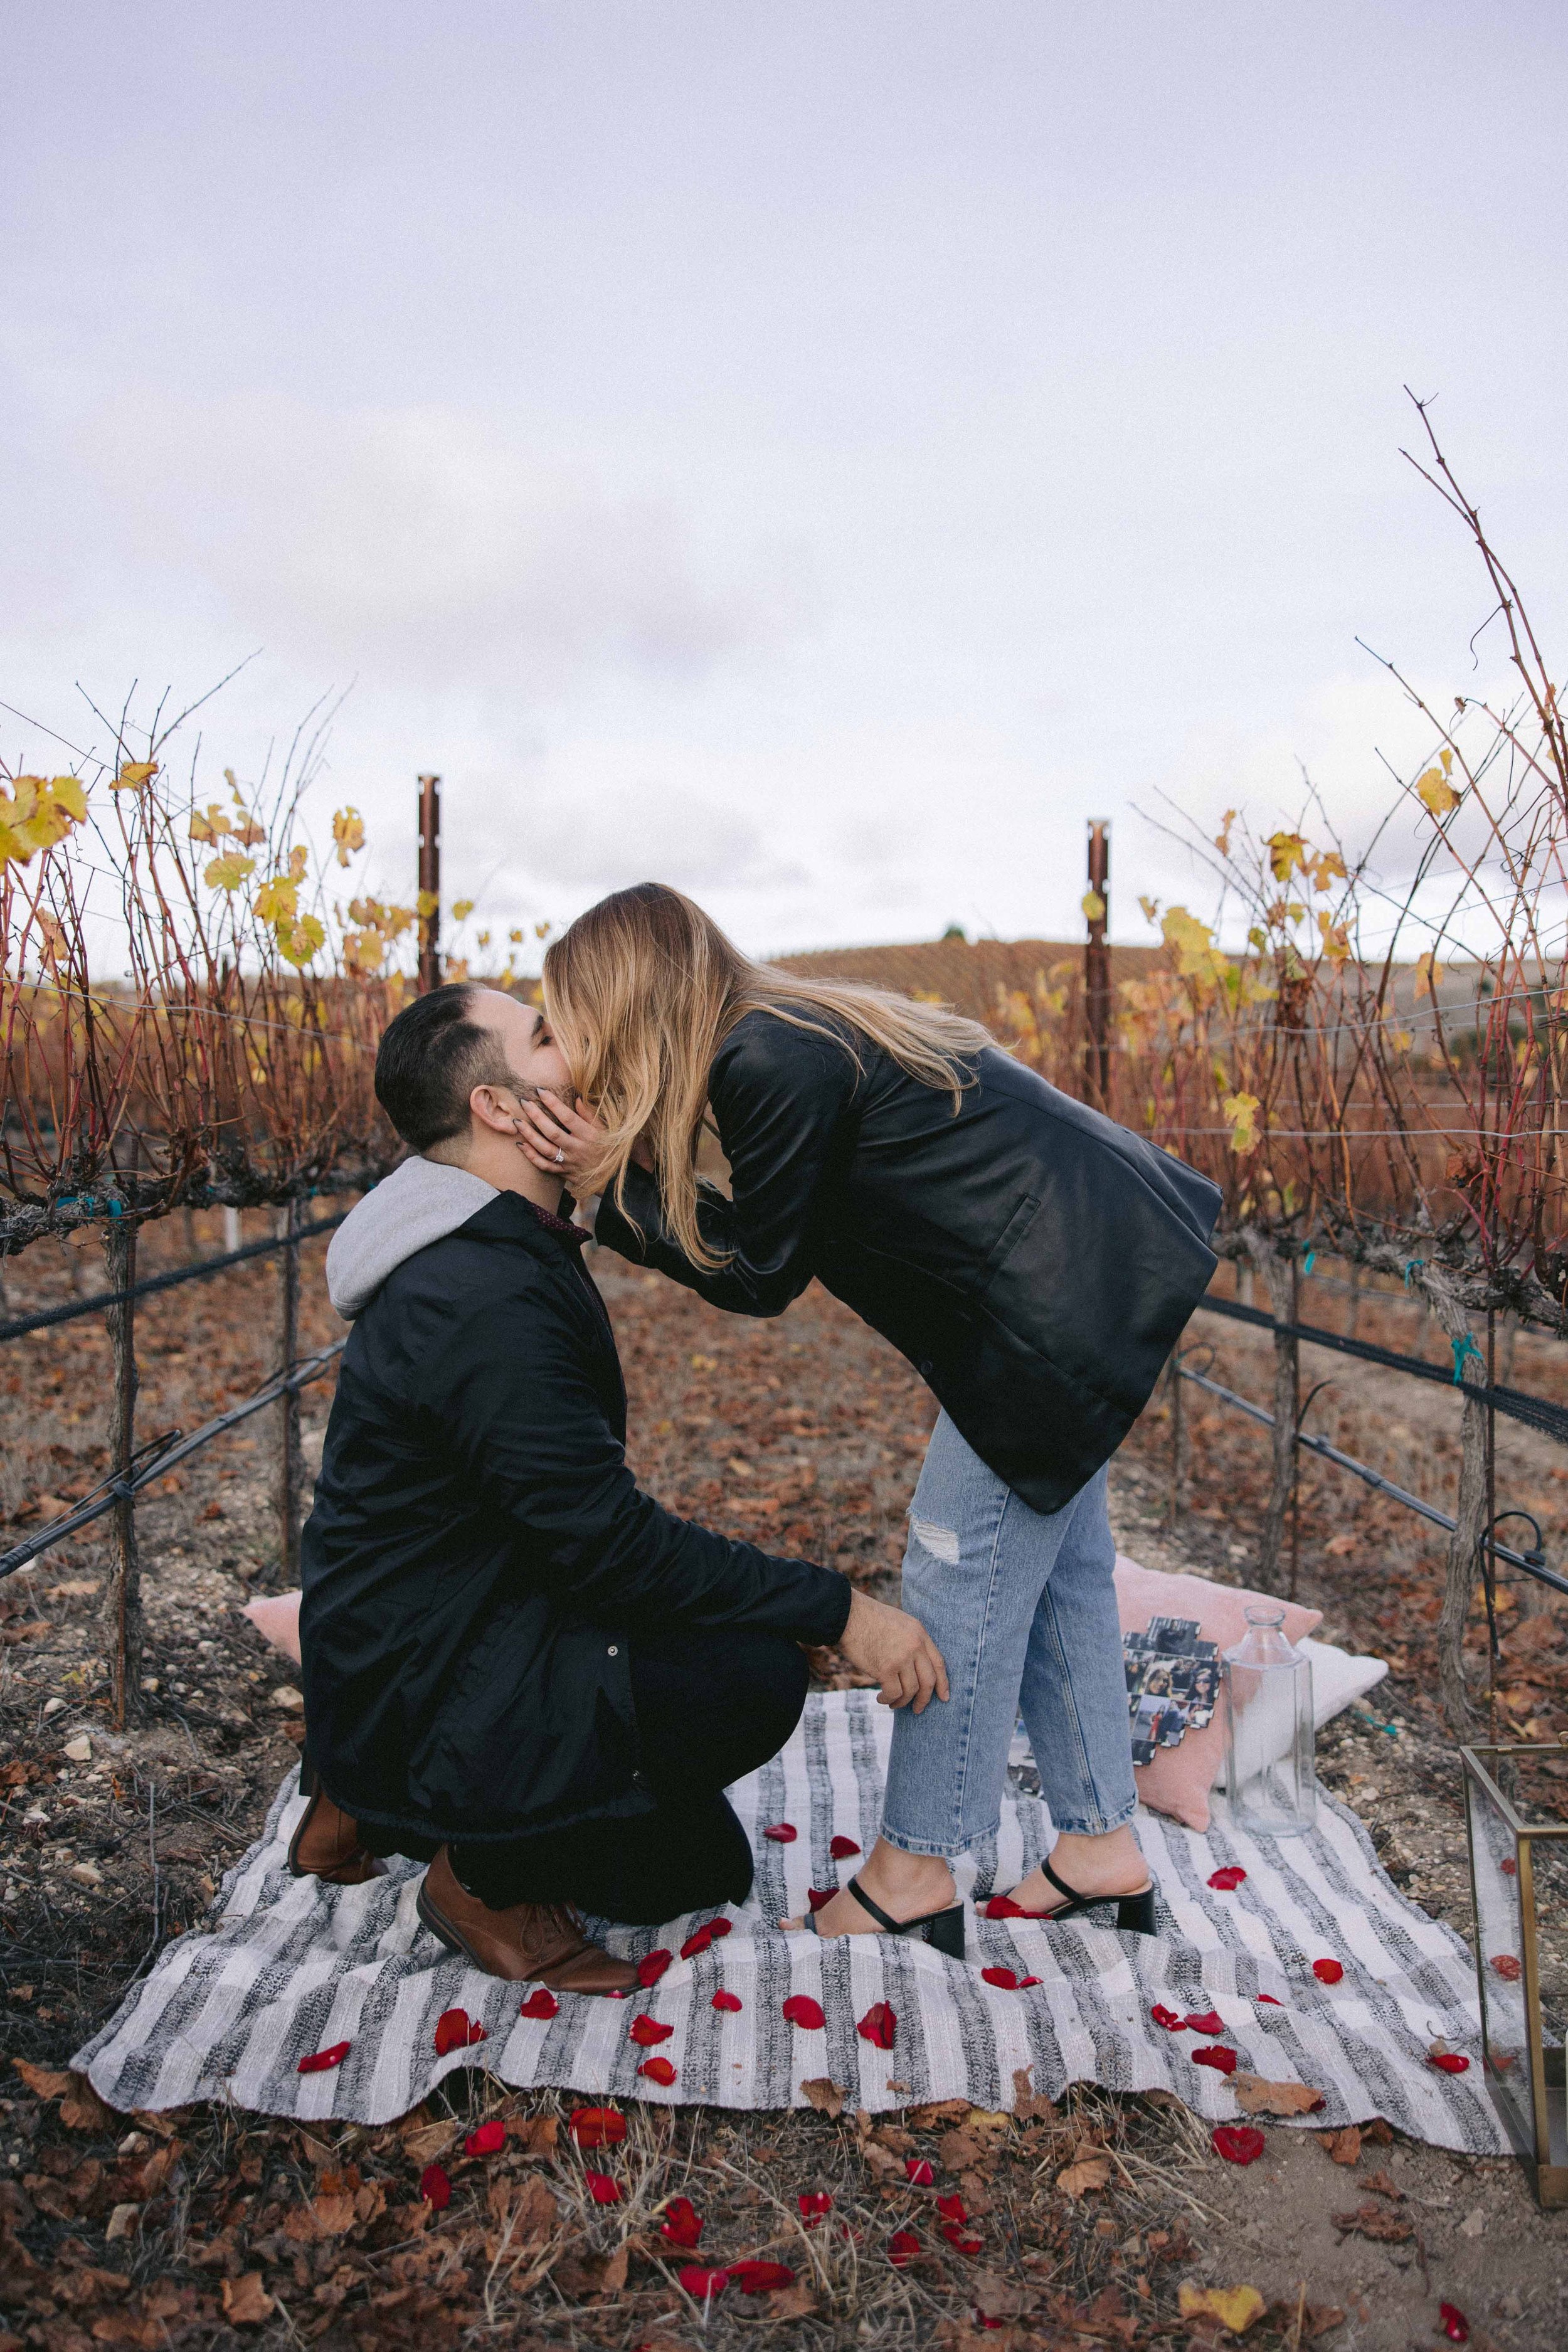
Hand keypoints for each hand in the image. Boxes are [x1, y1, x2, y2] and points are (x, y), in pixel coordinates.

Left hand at [512, 1090, 605, 1186]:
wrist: (611, 1176)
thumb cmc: (607, 1147)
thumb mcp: (605, 1129)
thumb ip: (589, 1114)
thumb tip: (576, 1096)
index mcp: (589, 1136)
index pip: (568, 1117)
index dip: (553, 1103)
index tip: (540, 1091)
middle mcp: (578, 1149)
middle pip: (553, 1133)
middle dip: (536, 1116)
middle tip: (524, 1102)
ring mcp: (569, 1162)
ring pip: (545, 1149)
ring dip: (530, 1136)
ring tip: (517, 1122)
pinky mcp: (563, 1173)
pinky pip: (545, 1166)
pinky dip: (531, 1156)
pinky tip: (521, 1145)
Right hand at [838, 1590, 948, 1713]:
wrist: (848, 1615)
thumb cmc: (868, 1618)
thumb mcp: (899, 1622)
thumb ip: (910, 1640)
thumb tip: (913, 1666)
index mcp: (919, 1633)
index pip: (938, 1663)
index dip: (943, 1683)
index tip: (944, 1697)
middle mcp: (914, 1646)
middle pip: (928, 1681)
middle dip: (924, 1699)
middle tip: (918, 1709)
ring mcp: (901, 1658)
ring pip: (911, 1690)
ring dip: (902, 1702)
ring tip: (892, 1703)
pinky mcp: (885, 1668)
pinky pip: (894, 1693)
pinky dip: (888, 1699)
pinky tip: (881, 1698)